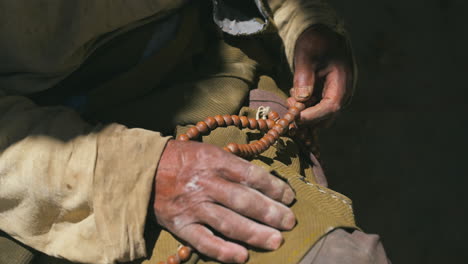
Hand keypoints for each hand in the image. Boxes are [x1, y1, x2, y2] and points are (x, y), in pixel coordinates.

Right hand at [153, 140, 295, 262]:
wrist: (146, 169)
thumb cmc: (185, 159)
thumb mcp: (211, 152)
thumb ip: (235, 167)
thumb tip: (266, 183)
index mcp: (216, 162)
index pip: (252, 175)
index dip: (274, 187)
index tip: (289, 197)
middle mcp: (207, 184)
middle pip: (244, 200)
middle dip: (270, 212)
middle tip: (290, 222)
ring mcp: (193, 206)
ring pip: (229, 222)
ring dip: (254, 233)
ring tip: (276, 241)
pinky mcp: (181, 225)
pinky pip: (204, 241)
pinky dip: (223, 250)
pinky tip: (242, 257)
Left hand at [289, 25, 352, 124]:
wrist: (319, 35)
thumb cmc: (315, 42)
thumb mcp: (306, 55)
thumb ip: (304, 77)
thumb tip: (301, 99)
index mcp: (342, 82)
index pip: (331, 107)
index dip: (312, 115)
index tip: (295, 116)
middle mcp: (341, 92)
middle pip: (326, 117)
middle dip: (307, 118)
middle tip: (289, 108)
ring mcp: (334, 95)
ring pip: (320, 116)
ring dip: (304, 113)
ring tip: (291, 98)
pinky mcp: (326, 95)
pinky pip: (316, 109)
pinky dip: (305, 108)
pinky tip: (294, 97)